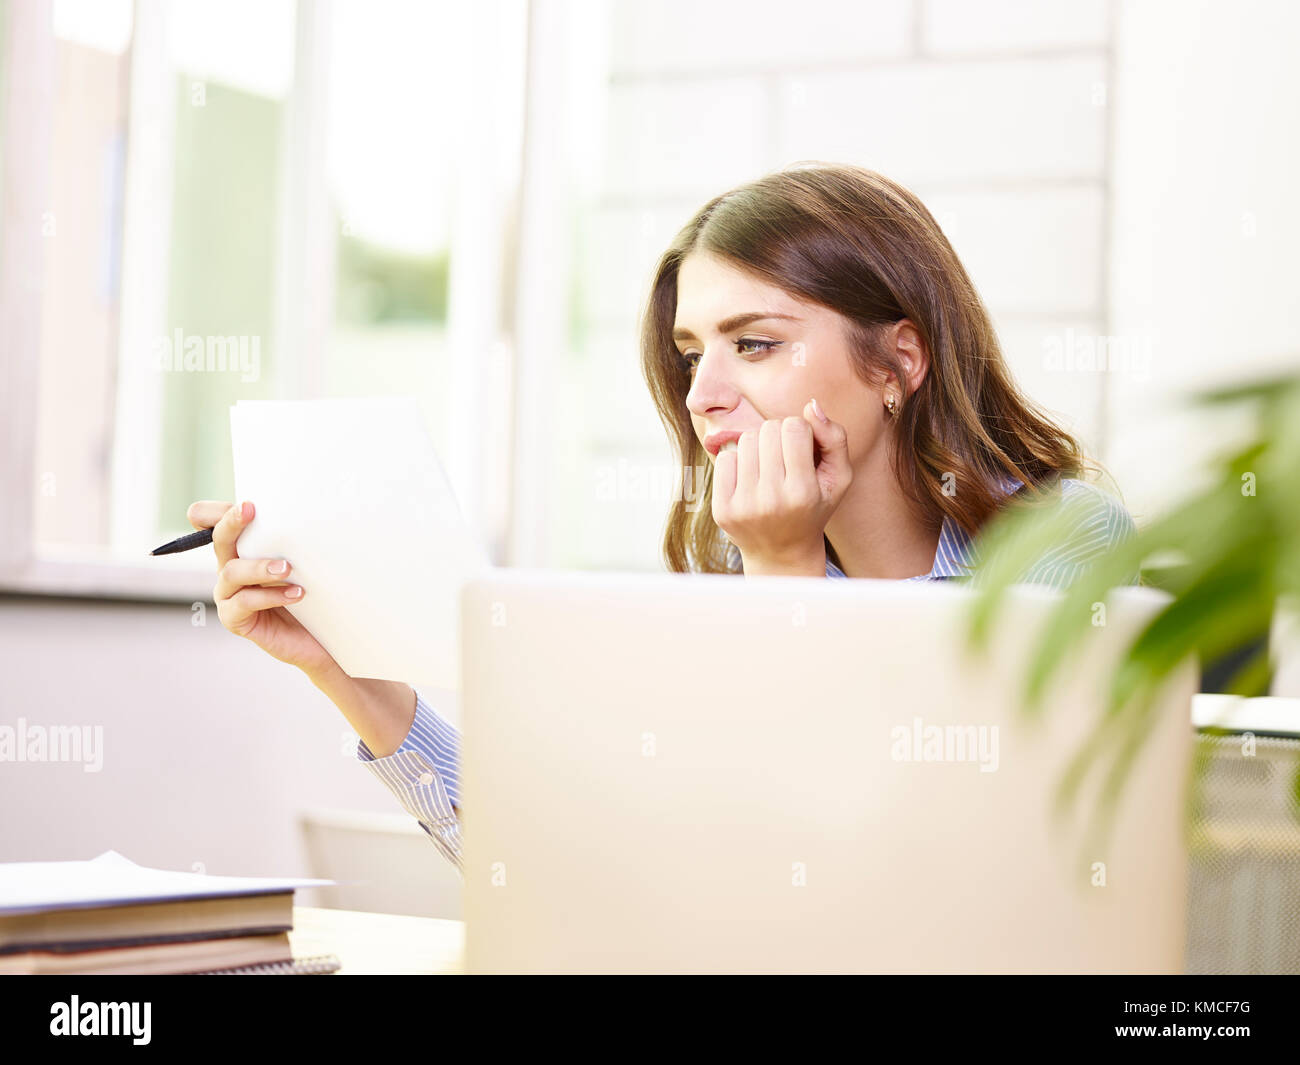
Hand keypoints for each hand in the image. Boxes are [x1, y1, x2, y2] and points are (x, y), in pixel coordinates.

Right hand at [188, 500, 339, 679]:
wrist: (322, 640)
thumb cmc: (315, 598)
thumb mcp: (308, 563)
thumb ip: (299, 540)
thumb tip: (313, 511)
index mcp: (244, 549)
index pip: (216, 523)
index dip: (218, 511)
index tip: (244, 501)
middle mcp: (232, 568)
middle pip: (219, 540)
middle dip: (232, 523)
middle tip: (250, 509)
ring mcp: (230, 595)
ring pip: (232, 572)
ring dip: (259, 567)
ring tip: (287, 569)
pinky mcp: (235, 620)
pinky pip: (244, 603)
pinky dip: (270, 596)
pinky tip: (295, 594)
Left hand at [712, 399, 852, 570]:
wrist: (782, 553)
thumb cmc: (814, 507)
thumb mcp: (838, 478)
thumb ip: (835, 438)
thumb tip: (811, 406)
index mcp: (803, 492)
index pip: (794, 427)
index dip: (800, 429)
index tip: (803, 447)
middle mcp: (772, 501)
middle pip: (768, 430)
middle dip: (778, 435)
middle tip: (785, 457)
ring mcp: (744, 506)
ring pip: (745, 440)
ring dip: (758, 445)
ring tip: (768, 467)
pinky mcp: (722, 509)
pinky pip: (724, 458)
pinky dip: (738, 460)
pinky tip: (750, 477)